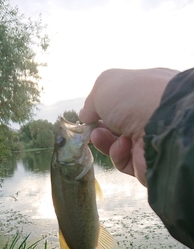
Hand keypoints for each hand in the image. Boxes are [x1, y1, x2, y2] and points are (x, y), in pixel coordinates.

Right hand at [79, 68, 178, 185]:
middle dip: (100, 126)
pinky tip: (123, 145)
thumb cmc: (135, 97)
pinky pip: (124, 160)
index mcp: (146, 91)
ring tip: (98, 135)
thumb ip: (91, 101)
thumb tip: (85, 115)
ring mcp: (149, 140)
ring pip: (117, 144)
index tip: (89, 113)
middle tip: (90, 127)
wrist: (163, 125)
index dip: (104, 107)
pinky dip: (118, 153)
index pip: (122, 101)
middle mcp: (150, 115)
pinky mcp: (146, 162)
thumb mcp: (106, 86)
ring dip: (104, 140)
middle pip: (118, 125)